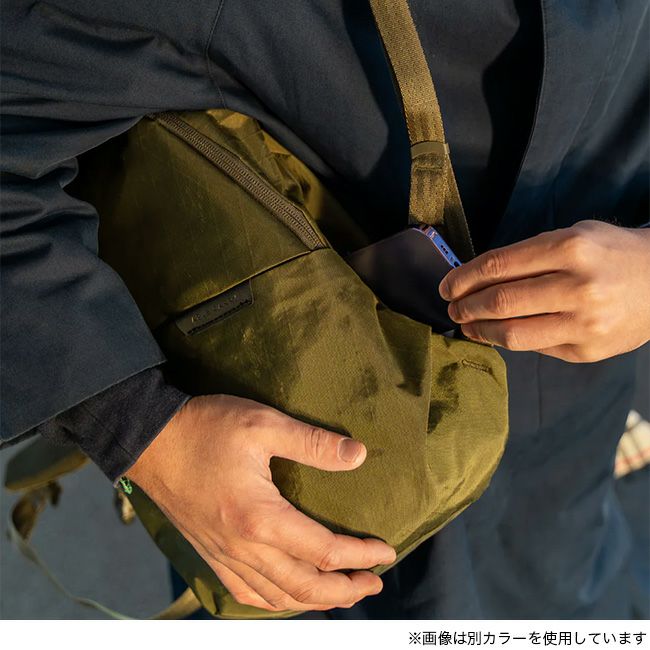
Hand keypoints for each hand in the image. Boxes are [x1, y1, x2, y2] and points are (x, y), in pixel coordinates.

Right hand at [127, 394, 395, 611]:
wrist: (150, 440)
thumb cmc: (206, 428)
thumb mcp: (263, 424)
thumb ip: (313, 443)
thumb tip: (358, 455)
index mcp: (260, 518)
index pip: (323, 551)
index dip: (359, 556)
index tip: (385, 553)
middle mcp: (243, 547)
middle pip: (304, 587)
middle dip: (345, 589)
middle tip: (374, 583)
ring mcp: (223, 556)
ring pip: (276, 597)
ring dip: (314, 601)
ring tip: (341, 594)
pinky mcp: (209, 554)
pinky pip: (246, 594)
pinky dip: (275, 603)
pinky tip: (287, 597)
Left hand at [439, 220, 649, 361]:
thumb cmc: (610, 253)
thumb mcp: (573, 236)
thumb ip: (528, 256)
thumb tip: (477, 279)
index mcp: (571, 248)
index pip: (498, 266)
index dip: (463, 278)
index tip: (447, 286)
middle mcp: (578, 287)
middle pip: (500, 302)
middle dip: (466, 306)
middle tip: (452, 308)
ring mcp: (584, 323)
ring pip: (512, 334)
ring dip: (480, 330)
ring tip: (467, 325)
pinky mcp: (587, 350)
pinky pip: (535, 348)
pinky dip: (509, 341)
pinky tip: (499, 334)